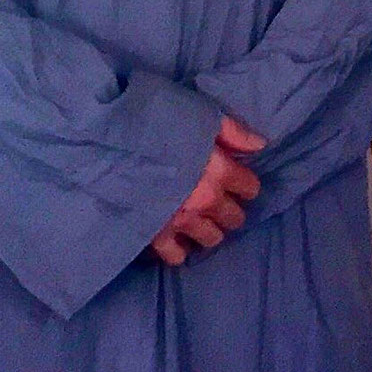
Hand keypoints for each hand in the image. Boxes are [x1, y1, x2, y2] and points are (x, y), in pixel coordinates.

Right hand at [150, 115, 265, 266]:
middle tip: (218, 200)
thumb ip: (232, 132)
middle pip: (234, 218)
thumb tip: (260, 145)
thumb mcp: (199, 116)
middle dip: (229, 209)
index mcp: (218, 171)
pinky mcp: (156, 234)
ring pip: (211, 238)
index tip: (236, 179)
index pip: (249, 188)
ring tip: (200, 219)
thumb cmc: (156, 123)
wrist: (112, 143)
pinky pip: (177, 255)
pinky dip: (179, 248)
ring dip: (209, 229)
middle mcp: (205, 200)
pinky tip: (176, 236)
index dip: (244, 183)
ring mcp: (182, 220)